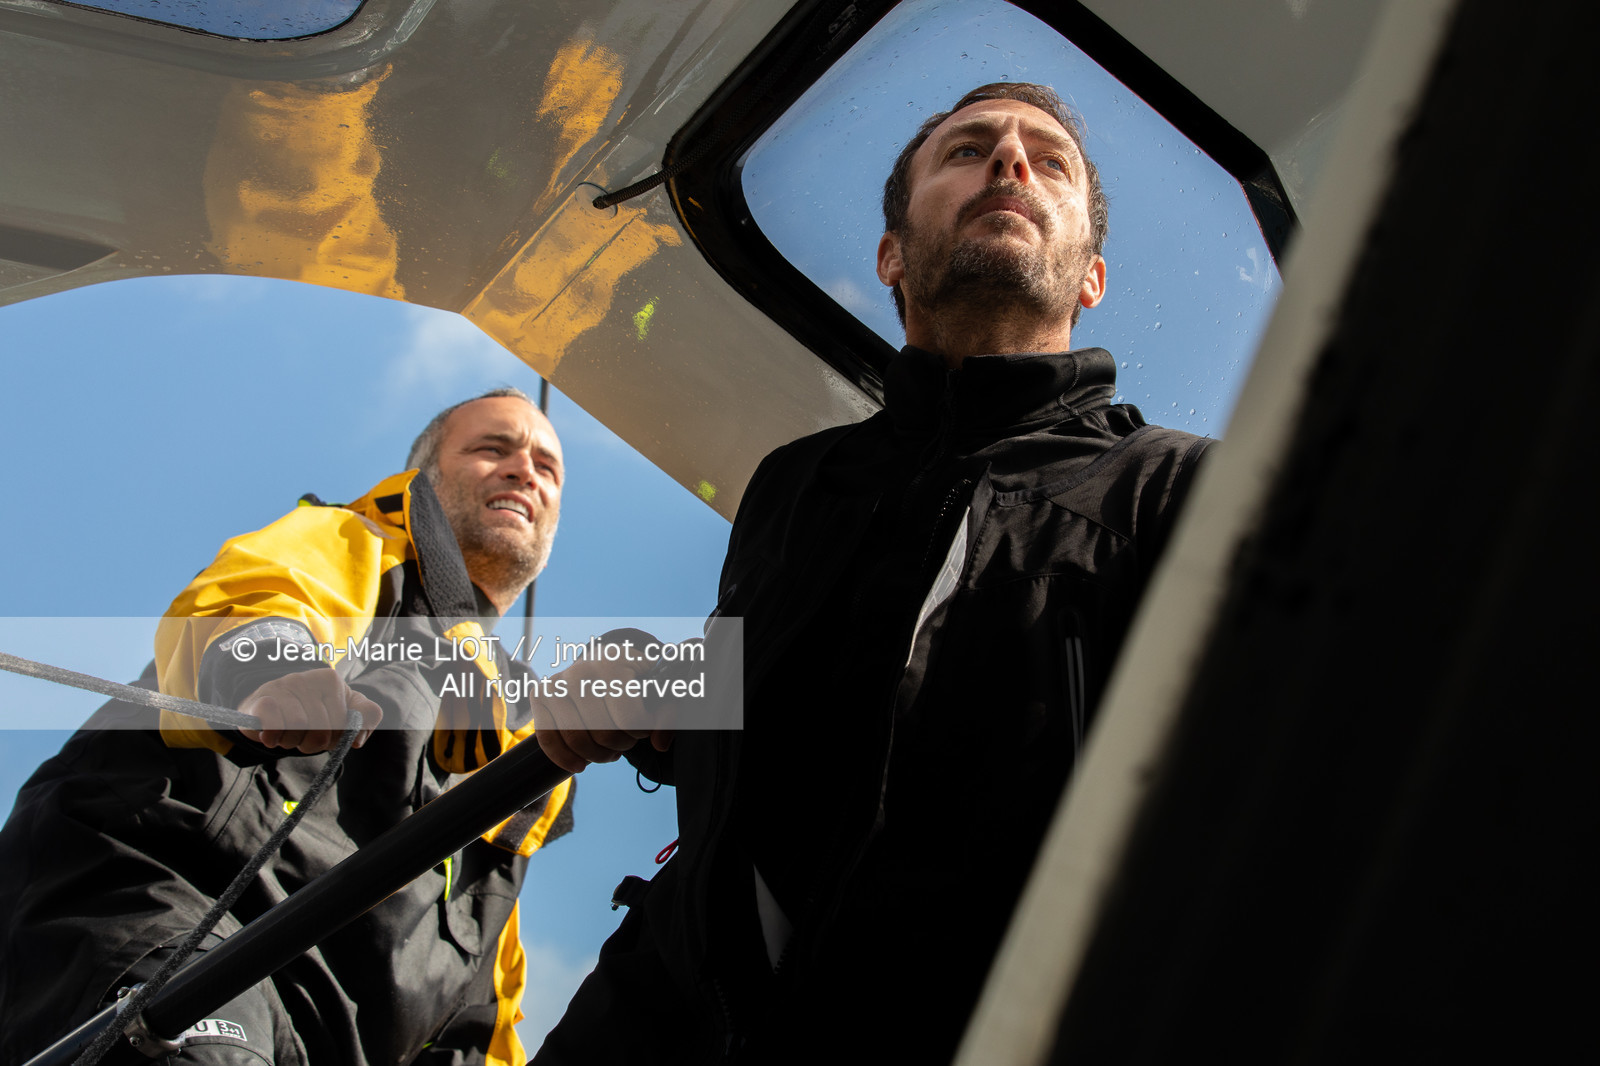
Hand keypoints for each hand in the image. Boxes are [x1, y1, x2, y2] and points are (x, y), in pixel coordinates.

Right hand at [237, 669, 382, 753]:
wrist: (269, 708)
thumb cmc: (314, 711)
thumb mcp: (345, 711)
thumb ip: (366, 718)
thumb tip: (357, 740)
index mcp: (332, 680)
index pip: (343, 722)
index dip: (335, 738)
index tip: (327, 732)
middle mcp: (307, 678)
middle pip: (321, 728)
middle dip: (313, 742)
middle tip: (304, 735)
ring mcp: (283, 686)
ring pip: (297, 726)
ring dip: (292, 741)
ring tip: (288, 733)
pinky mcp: (262, 699)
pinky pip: (273, 724)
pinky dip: (273, 738)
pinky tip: (272, 735)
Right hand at [533, 658, 673, 773]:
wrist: (603, 660)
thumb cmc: (633, 679)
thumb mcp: (658, 689)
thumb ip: (668, 714)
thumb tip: (660, 744)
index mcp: (613, 664)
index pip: (628, 718)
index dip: (640, 732)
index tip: (644, 727)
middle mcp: (580, 670)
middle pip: (603, 733)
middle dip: (621, 745)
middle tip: (626, 739)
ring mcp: (556, 682)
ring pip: (577, 740)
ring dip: (598, 755)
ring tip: (609, 749)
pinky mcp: (540, 695)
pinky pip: (548, 738)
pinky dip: (564, 758)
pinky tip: (580, 765)